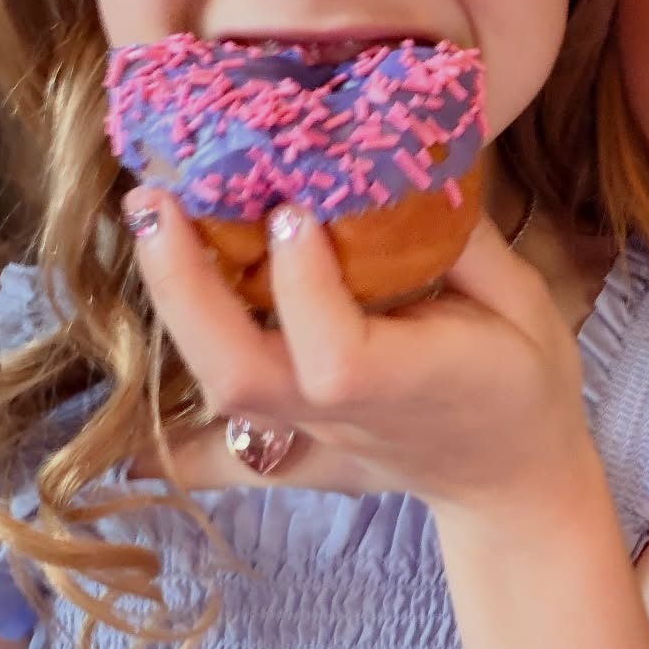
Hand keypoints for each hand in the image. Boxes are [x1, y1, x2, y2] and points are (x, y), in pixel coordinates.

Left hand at [123, 189, 592, 518]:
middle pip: (239, 373)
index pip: (335, 349)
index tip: (291, 206)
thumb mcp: (524, 304)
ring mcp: (308, 433)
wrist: (514, 484)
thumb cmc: (526, 385)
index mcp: (409, 383)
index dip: (304, 282)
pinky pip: (213, 453)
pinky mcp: (290, 443)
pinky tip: (122, 429)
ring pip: (218, 390)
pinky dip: (164, 440)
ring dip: (174, 306)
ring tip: (155, 219)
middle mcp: (342, 413)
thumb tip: (401, 164)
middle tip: (160, 200)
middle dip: (187, 287)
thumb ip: (465, 241)